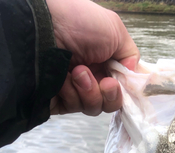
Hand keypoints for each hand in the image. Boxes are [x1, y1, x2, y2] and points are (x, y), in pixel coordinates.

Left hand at [46, 0, 138, 115]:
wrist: (41, 28)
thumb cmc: (78, 23)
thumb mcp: (114, 30)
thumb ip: (130, 55)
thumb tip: (132, 76)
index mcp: (104, 59)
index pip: (121, 84)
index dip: (124, 89)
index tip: (121, 83)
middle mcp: (90, 75)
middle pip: (110, 101)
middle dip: (110, 94)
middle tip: (104, 82)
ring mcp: (74, 88)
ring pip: (94, 107)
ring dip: (90, 92)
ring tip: (77, 72)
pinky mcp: (59, 99)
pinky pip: (75, 108)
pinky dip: (73, 95)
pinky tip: (63, 80)